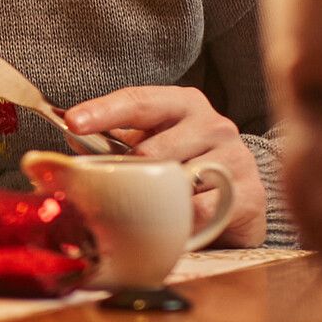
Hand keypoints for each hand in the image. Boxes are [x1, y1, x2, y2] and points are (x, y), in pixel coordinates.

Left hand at [66, 85, 268, 247]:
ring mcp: (234, 157)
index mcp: (183, 103)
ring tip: (153, 203)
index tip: (72, 122)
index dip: (103, 111)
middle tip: (118, 185)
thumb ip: (116, 140)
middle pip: (152, 148)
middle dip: (129, 171)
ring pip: (176, 180)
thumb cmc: (187, 161)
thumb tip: (72, 139)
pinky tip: (179, 219)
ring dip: (157, 197)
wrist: (244, 194)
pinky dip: (181, 218)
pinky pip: (199, 211)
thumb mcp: (152, 142)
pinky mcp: (248, 193)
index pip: (137, 102)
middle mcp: (213, 124)